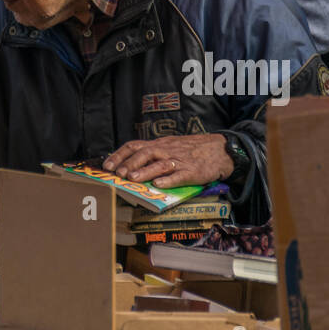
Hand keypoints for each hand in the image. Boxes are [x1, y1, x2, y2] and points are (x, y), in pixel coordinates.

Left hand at [103, 133, 233, 187]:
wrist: (220, 149)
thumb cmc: (193, 150)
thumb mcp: (171, 147)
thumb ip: (154, 154)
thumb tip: (131, 164)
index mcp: (160, 145)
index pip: (135, 146)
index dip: (119, 155)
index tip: (107, 165)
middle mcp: (167, 150)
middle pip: (145, 153)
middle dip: (130, 163)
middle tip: (119, 173)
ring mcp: (180, 161)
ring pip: (160, 164)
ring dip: (145, 171)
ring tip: (133, 178)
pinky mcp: (193, 171)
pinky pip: (179, 175)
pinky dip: (169, 180)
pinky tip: (159, 184)